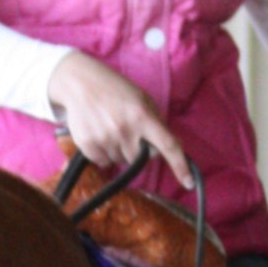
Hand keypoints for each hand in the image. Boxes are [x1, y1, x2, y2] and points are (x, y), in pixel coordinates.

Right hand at [48, 51, 192, 189]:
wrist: (79, 83)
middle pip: (141, 159)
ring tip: (110, 127)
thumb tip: (170, 145)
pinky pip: (104, 162)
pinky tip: (99, 133)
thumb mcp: (141, 98)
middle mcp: (125, 130)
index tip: (189, 183)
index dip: (180, 166)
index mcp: (142, 116)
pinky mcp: (88, 145)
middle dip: (138, 150)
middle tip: (128, 131)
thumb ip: (156, 121)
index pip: (168, 145)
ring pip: (121, 161)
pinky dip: (103, 153)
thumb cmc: (115, 90)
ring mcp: (105, 139)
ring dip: (119, 150)